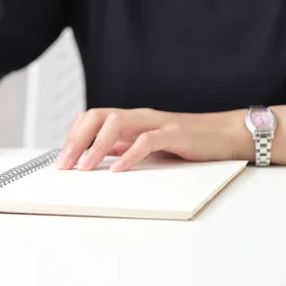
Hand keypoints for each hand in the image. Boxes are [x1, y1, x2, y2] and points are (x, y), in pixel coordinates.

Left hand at [55, 108, 239, 171]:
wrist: (223, 135)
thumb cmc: (184, 142)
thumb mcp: (146, 145)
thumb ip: (122, 148)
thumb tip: (92, 159)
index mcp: (129, 119)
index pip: (91, 118)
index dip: (73, 137)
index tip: (61, 161)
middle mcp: (138, 117)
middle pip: (97, 117)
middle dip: (77, 140)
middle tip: (65, 165)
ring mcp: (155, 123)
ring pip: (116, 123)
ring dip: (97, 146)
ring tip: (85, 167)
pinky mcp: (174, 133)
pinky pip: (147, 140)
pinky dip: (130, 154)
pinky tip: (119, 168)